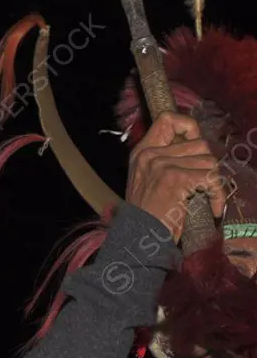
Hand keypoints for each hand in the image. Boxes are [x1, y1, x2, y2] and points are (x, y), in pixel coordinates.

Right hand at [125, 112, 227, 242]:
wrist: (139, 238)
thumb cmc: (146, 215)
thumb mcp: (146, 181)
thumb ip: (163, 161)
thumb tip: (195, 148)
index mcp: (141, 152)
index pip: (167, 119)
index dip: (188, 126)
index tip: (195, 142)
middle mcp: (150, 154)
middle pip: (199, 144)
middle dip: (207, 165)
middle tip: (203, 185)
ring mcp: (162, 165)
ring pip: (209, 160)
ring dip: (213, 182)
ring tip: (206, 198)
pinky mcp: (176, 179)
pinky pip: (211, 178)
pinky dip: (217, 195)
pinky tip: (213, 208)